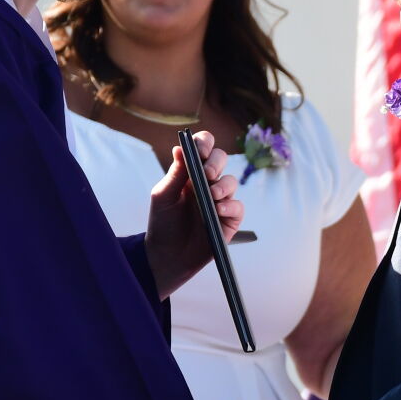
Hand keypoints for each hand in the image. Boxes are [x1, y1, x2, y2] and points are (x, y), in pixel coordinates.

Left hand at [145, 130, 242, 298]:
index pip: (204, 148)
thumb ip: (175, 173)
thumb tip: (180, 147)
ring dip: (223, 185)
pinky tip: (218, 209)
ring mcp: (220, 200)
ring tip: (211, 195)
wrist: (166, 255)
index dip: (205, 143)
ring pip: (231, 182)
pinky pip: (237, 207)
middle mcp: (208, 182)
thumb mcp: (163, 196)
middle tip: (207, 173)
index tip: (200, 151)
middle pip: (221, 159)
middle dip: (216, 162)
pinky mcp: (229, 220)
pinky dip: (230, 205)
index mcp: (191, 172)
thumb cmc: (162, 223)